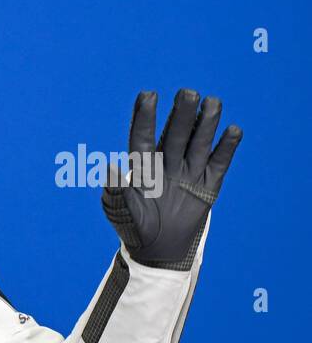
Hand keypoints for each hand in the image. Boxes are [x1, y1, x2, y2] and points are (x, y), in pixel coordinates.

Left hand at [101, 89, 241, 269]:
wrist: (159, 249)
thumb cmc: (134, 227)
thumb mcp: (121, 212)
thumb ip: (116, 191)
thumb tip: (110, 167)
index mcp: (143, 166)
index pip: (143, 137)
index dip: (144, 117)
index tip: (148, 95)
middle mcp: (167, 162)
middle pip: (175, 134)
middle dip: (181, 114)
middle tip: (187, 93)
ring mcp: (189, 171)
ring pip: (198, 142)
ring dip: (206, 123)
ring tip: (212, 103)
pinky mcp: (209, 184)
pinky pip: (219, 163)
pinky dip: (226, 148)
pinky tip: (233, 131)